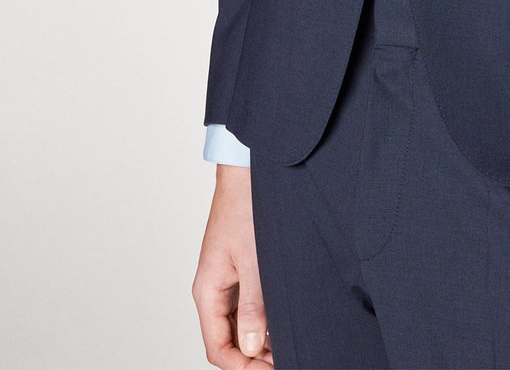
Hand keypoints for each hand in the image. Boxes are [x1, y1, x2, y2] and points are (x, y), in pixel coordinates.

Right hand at [193, 164, 273, 367]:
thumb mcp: (254, 261)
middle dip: (252, 356)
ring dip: (258, 338)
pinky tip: (282, 319)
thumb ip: (254, 306)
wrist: (247, 171)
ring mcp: (225, 278)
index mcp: (208, 290)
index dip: (242, 367)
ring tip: (287, 343)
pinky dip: (262, 317)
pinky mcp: (238, 267)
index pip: (218, 348)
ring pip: (237, 323)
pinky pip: (245, 304)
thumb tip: (253, 348)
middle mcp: (213, 288)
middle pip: (226, 340)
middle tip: (285, 359)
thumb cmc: (245, 207)